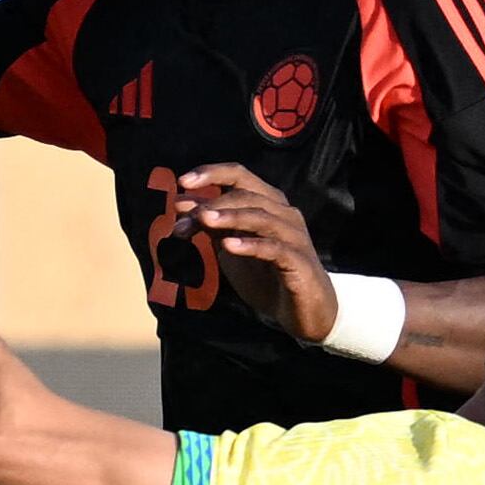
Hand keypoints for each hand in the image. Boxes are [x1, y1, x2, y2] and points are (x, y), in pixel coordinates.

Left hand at [178, 164, 336, 341]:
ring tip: (202, 220)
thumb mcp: (231, 247)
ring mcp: (293, 236)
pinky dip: (251, 245)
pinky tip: (228, 246)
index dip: (212, 173)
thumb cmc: (267, 274)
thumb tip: (182, 206)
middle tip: (183, 213)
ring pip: (260, 216)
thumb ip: (212, 226)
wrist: (303, 311)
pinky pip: (274, 248)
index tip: (182, 182)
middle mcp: (283, 213)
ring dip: (229, 217)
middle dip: (212, 202)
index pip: (240, 175)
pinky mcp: (299, 261)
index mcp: (268, 203)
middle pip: (246, 194)